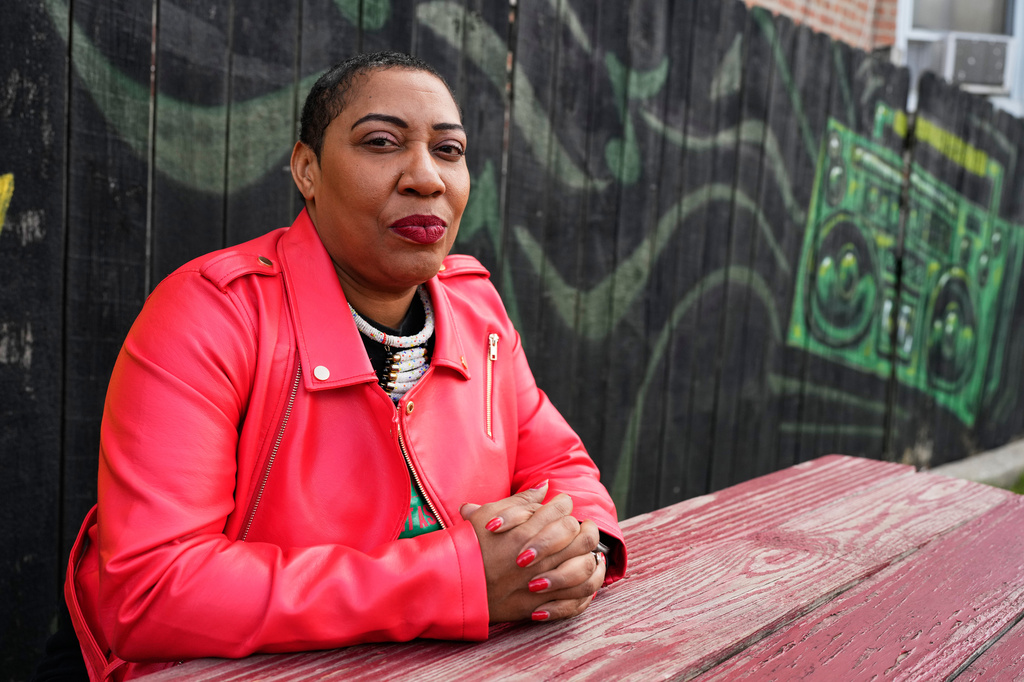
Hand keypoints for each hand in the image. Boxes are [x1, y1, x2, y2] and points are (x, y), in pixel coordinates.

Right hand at [460, 485, 605, 622]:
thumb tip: (545, 485)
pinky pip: (576, 599)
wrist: (451, 583)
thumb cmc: (468, 546)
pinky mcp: (540, 605)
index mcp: (526, 529)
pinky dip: (586, 591)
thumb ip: (521, 500)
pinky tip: (585, 582)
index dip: (564, 505)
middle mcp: (539, 556)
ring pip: (585, 567)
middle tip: (580, 528)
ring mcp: (542, 582)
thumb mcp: (488, 514)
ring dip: (590, 558)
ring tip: (586, 554)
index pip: (563, 509)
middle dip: (584, 529)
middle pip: (581, 535)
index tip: (560, 507)